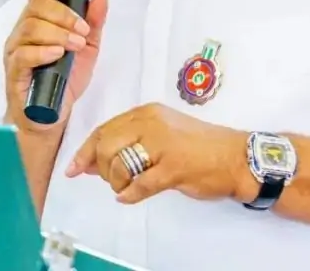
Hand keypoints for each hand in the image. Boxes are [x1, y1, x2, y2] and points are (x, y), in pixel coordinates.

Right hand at [3, 0, 107, 132]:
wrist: (50, 116)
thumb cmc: (63, 79)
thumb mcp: (87, 49)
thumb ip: (94, 24)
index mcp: (38, 20)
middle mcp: (22, 31)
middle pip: (36, 6)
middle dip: (64, 14)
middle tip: (83, 30)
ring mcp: (16, 51)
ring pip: (30, 28)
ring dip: (58, 33)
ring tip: (76, 45)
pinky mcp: (14, 73)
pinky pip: (23, 55)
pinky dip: (43, 51)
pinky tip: (58, 54)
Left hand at [66, 103, 248, 203]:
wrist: (237, 158)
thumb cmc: (199, 148)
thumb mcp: (162, 134)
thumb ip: (129, 143)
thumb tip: (90, 161)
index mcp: (146, 113)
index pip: (104, 129)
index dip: (85, 150)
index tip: (73, 167)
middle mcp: (151, 123)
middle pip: (105, 145)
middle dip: (100, 168)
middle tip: (111, 179)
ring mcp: (163, 144)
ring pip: (118, 165)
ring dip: (117, 183)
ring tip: (128, 187)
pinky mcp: (173, 167)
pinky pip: (139, 184)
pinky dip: (130, 194)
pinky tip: (130, 196)